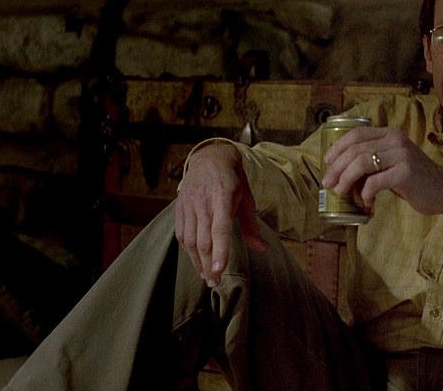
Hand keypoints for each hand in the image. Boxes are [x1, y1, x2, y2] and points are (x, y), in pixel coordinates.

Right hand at [174, 142, 267, 286]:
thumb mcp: (247, 198)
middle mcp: (203, 202)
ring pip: (190, 240)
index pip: (220, 228)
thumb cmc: (232, 180)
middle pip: (203, 240)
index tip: (219, 269)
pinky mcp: (179, 208)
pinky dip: (188, 250)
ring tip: (206, 276)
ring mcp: (189, 205)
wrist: (209, 159)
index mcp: (223, 197)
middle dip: (208, 264)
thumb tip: (263, 248)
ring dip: (197, 262)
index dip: (220, 250)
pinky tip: (196, 260)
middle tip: (214, 282)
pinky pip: (181, 234)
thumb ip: (251, 226)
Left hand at [320, 126, 442, 216]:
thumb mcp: (392, 164)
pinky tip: (366, 203)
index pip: (356, 134)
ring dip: (346, 180)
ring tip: (341, 192)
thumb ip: (372, 162)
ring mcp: (401, 155)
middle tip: (328, 183)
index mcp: (390, 134)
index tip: (327, 162)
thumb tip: (340, 172)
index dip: (337, 147)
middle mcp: (395, 140)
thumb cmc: (415, 180)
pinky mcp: (405, 173)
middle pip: (355, 149)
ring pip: (361, 163)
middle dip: (337, 167)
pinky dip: (365, 194)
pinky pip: (375, 182)